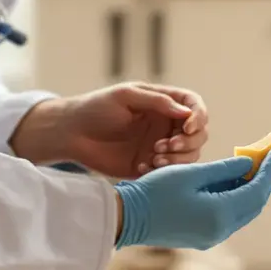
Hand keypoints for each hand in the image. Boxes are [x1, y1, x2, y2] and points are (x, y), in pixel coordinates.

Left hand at [12, 82, 208, 178]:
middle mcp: (166, 125)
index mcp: (163, 103)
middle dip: (189, 143)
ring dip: (178, 159)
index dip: (198, 117)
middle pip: (198, 134)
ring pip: (188, 155)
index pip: (194, 106)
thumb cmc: (96, 107)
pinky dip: (162, 172)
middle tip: (166, 146)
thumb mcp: (126, 96)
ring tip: (155, 159)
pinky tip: (141, 166)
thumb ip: (157, 101)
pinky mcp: (149, 166)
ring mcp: (159, 146)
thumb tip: (186, 113)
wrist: (72, 134)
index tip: (187, 127)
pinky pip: (169, 173)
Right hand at [113, 149, 270, 250]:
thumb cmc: (155, 192)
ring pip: (243, 210)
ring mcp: (211, 236)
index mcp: (220, 214)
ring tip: (251, 164)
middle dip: (263, 179)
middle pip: (254, 203)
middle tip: (267, 156)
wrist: (127, 219)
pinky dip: (235, 197)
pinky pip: (228, 215)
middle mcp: (220, 230)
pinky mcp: (202, 236)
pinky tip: (231, 179)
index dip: (269, 170)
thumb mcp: (191, 174)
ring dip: (249, 188)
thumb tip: (248, 164)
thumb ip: (224, 170)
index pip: (257, 190)